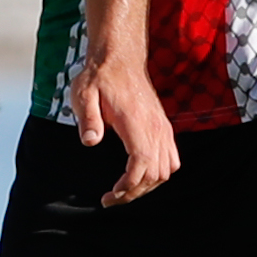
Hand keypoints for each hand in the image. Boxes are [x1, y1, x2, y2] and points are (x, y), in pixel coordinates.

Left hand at [71, 56, 179, 205]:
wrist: (120, 58)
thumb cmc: (99, 77)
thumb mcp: (84, 93)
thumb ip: (88, 118)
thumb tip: (90, 142)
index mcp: (136, 121)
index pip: (142, 163)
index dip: (129, 184)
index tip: (110, 193)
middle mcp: (155, 127)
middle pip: (155, 173)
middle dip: (134, 191)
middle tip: (110, 198)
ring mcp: (162, 127)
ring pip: (166, 170)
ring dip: (147, 185)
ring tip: (124, 190)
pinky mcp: (163, 127)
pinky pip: (171, 159)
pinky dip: (159, 173)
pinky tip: (140, 176)